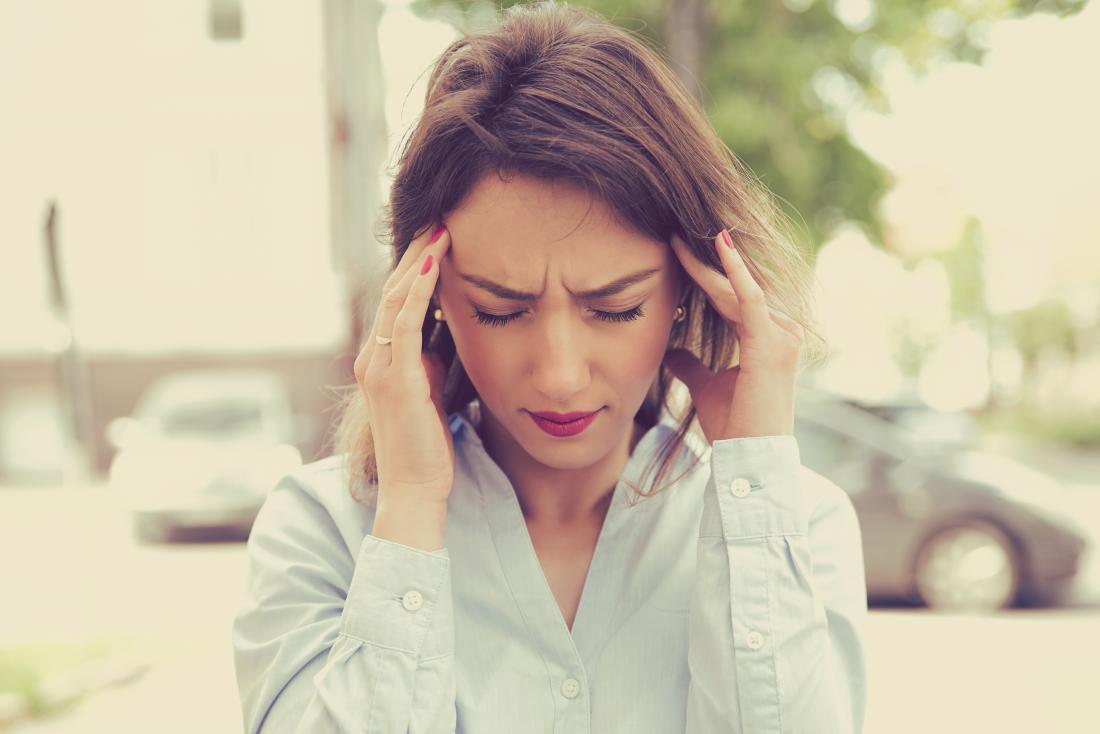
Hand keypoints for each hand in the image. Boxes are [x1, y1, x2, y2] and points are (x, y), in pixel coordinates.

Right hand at [353, 224, 454, 502]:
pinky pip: (404, 322)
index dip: (416, 266)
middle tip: (440, 217)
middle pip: (394, 290)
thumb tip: (446, 333)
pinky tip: (435, 263)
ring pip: (396, 298)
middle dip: (416, 252)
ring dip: (418, 260)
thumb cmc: (428, 449)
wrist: (415, 491)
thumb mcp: (431, 393)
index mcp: (382, 360)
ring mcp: (379, 366)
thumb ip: (432, 362)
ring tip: (440, 227)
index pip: (398, 301)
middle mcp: (372, 357)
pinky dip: (419, 289)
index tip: (440, 237)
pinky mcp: (394, 378)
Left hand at [664, 229, 803, 441]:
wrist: (750, 457)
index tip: (676, 251)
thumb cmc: (734, 427)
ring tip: (681, 237)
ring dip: (710, 263)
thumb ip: (692, 365)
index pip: (731, 298)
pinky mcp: (771, 342)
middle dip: (704, 262)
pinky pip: (751, 298)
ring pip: (738, 289)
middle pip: (734, 288)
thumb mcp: (707, 387)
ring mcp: (781, 335)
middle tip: (673, 233)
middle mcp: (780, 331)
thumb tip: (672, 350)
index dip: (704, 275)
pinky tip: (719, 246)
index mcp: (767, 339)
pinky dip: (735, 272)